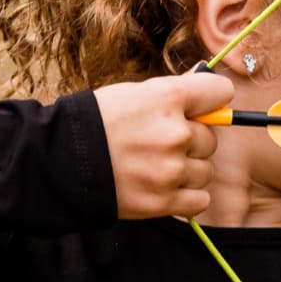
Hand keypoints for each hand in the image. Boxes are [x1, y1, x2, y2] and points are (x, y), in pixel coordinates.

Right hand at [94, 72, 230, 220]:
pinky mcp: (163, 202)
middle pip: (211, 138)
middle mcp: (174, 134)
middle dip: (192, 140)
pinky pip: (200, 199)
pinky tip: (164, 187)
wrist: (61, 162)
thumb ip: (173, 91)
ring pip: (205, 170)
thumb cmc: (95, 122)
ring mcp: (170, 170)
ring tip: (157, 166)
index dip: (211, 100)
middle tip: (160, 142)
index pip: (220, 93)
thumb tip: (207, 79)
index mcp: (167, 99)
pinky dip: (187, 196)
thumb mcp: (133, 94)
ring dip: (188, 170)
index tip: (201, 108)